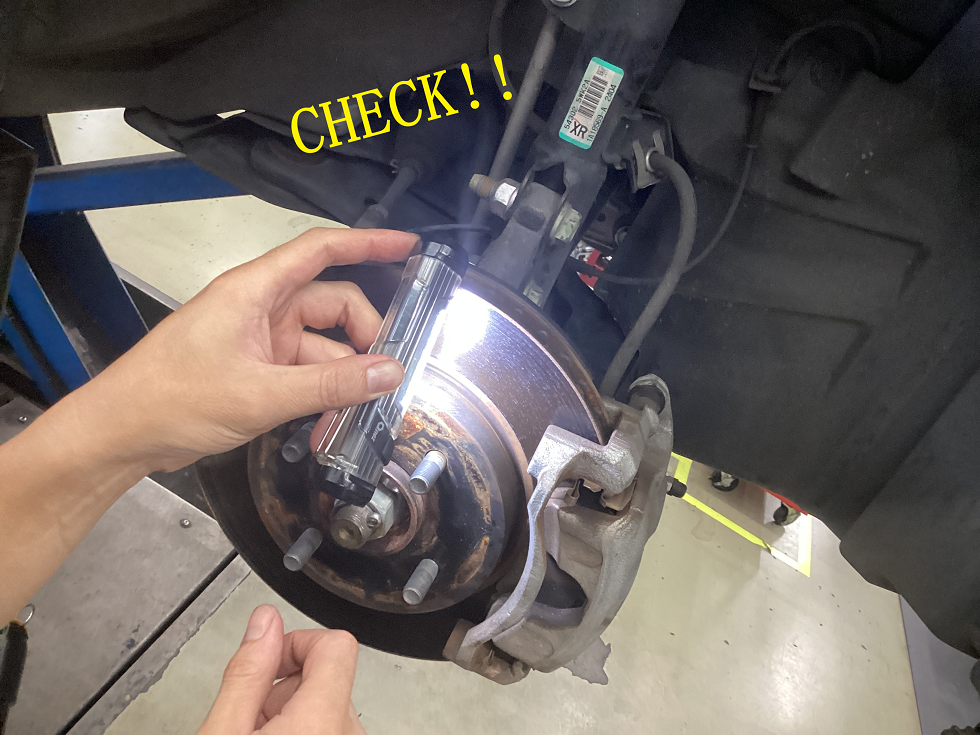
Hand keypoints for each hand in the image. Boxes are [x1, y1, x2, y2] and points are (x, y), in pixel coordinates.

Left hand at [69, 227, 416, 472]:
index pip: (322, 250)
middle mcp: (261, 308)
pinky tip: (336, 415)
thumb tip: (388, 373)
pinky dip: (325, 389)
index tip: (409, 247)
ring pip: (323, 343)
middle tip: (390, 368)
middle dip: (365, 333)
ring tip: (364, 404)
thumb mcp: (262, 394)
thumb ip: (332, 384)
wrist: (123, 433)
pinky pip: (306, 369)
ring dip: (345, 371)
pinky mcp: (257, 367)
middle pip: (332, 303)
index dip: (368, 243)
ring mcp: (260, 339)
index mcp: (255, 291)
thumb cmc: (171, 398)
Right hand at [199, 605, 364, 734]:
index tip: (268, 662)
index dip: (296, 643)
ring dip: (289, 710)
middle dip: (282, 684)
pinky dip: (300, 728)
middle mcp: (348, 732)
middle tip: (248, 717)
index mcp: (324, 720)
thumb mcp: (223, 732)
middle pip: (328, 672)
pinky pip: (329, 725)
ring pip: (326, 700)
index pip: (336, 644)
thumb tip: (265, 621)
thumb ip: (247, 673)